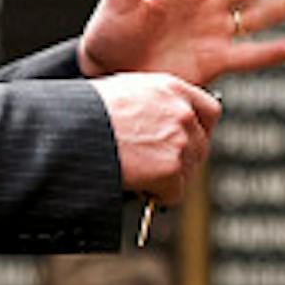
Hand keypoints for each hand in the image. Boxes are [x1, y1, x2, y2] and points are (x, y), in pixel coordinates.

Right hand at [90, 72, 222, 204]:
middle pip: (201, 145)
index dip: (200, 129)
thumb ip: (154, 102)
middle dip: (183, 159)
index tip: (189, 140)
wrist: (75, 130)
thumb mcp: (127, 89)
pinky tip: (139, 185)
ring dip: (169, 178)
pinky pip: (175, 193)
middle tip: (159, 166)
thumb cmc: (88, 110)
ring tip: (140, 173)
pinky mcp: (170, 170)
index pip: (210, 111)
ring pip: (189, 172)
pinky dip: (159, 196)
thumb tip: (159, 121)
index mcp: (173, 89)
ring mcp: (179, 142)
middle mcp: (182, 114)